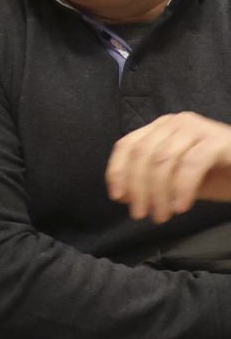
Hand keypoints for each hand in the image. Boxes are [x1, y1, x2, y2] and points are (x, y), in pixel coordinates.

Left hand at [108, 113, 230, 223]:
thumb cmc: (221, 176)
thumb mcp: (179, 182)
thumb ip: (153, 183)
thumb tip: (122, 194)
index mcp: (162, 128)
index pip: (128, 145)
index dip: (118, 171)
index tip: (118, 197)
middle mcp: (176, 122)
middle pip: (143, 154)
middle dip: (138, 187)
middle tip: (141, 214)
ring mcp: (197, 128)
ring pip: (163, 160)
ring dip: (159, 193)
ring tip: (161, 216)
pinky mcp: (218, 141)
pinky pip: (191, 164)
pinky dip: (182, 188)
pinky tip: (181, 207)